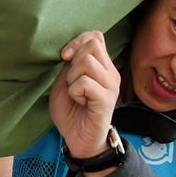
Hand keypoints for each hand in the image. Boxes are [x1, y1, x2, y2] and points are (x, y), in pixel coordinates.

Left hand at [50, 31, 120, 158]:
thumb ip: (70, 64)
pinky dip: (75, 92)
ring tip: (77, 94)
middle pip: (92, 45)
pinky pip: (85, 83)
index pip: (96, 36)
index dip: (77, 41)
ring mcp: (111, 86)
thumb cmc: (72, 112)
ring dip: (73, 78)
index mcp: (102, 66)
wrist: (79, 140)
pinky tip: (80, 103)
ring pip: (87, 63)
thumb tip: (71, 50)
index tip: (65, 57)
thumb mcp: (65, 82)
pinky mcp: (106, 100)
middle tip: (72, 82)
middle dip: (74, 62)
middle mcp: (110, 73)